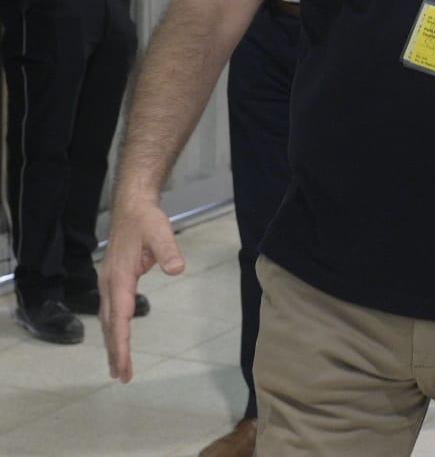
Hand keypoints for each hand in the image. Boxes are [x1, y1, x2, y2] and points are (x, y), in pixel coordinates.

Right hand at [100, 200, 186, 381]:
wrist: (131, 208)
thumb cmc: (146, 221)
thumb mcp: (160, 231)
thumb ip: (168, 250)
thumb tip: (176, 269)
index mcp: (119, 278)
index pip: (119, 317)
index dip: (121, 343)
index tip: (123, 364)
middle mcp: (109, 285)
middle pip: (110, 325)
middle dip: (116, 351)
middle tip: (122, 376)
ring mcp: (109, 284)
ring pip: (108, 320)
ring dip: (114, 343)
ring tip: (119, 367)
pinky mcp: (114, 281)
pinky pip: (112, 311)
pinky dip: (114, 329)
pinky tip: (120, 339)